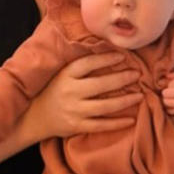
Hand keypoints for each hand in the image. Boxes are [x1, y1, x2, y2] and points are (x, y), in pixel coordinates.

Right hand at [27, 52, 142, 139]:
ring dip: (124, 101)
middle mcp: (70, 92)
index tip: (123, 56)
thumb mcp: (60, 73)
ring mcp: (74, 110)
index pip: (88, 63)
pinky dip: (117, 123)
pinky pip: (101, 125)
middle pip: (101, 84)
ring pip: (104, 106)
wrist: (33, 117)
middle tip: (137, 74)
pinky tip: (131, 119)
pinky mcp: (76, 126)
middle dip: (122, 79)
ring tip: (140, 95)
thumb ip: (78, 64)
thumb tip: (103, 48)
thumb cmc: (52, 90)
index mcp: (66, 75)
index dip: (106, 58)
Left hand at [161, 72, 173, 114]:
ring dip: (166, 100)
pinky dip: (169, 108)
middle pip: (165, 93)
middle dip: (166, 92)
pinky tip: (173, 104)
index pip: (170, 84)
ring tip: (171, 98)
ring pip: (166, 102)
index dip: (171, 84)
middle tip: (171, 92)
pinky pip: (171, 111)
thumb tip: (166, 76)